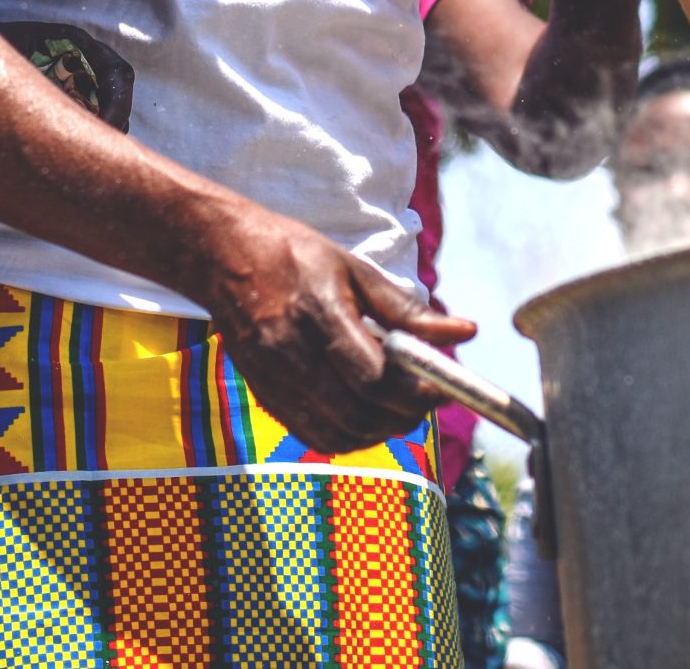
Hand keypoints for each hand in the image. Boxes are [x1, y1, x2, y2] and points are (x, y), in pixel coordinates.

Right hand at [184, 197, 474, 453]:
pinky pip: (315, 434)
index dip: (417, 392)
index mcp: (320, 316)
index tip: (444, 386)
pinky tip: (366, 413)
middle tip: (428, 398)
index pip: (375, 377)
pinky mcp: (266, 396)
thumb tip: (464, 331)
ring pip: (340, 433)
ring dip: (380, 430)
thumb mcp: (357, 271)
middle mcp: (293, 355)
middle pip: (361, 413)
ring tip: (400, 406)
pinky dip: (349, 435)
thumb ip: (409, 311)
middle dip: (405, 415)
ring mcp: (275, 381)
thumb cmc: (295, 256)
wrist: (225, 259)